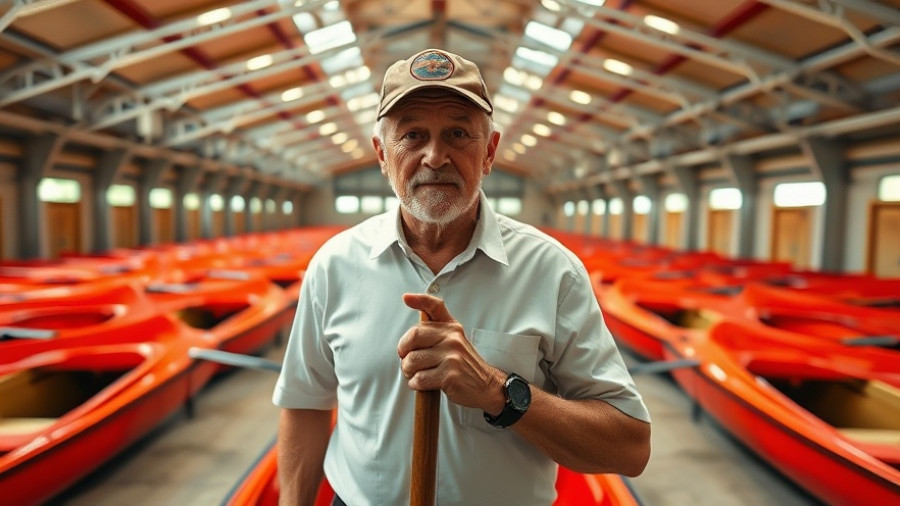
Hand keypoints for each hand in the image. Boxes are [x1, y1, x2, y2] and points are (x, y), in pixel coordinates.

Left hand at [398, 293, 504, 412]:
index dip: (419, 300)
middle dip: (404, 352)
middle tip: (408, 362)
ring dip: (409, 372)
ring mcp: (452, 356)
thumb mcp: (455, 342)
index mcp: (452, 328)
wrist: (487, 385)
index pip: (434, 306)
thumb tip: (410, 335)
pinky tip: (425, 384)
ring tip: (419, 375)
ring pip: (412, 360)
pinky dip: (416, 384)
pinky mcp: (450, 375)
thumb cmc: (465, 366)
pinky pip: (419, 379)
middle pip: (413, 336)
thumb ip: (436, 334)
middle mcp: (452, 338)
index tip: (406, 298)